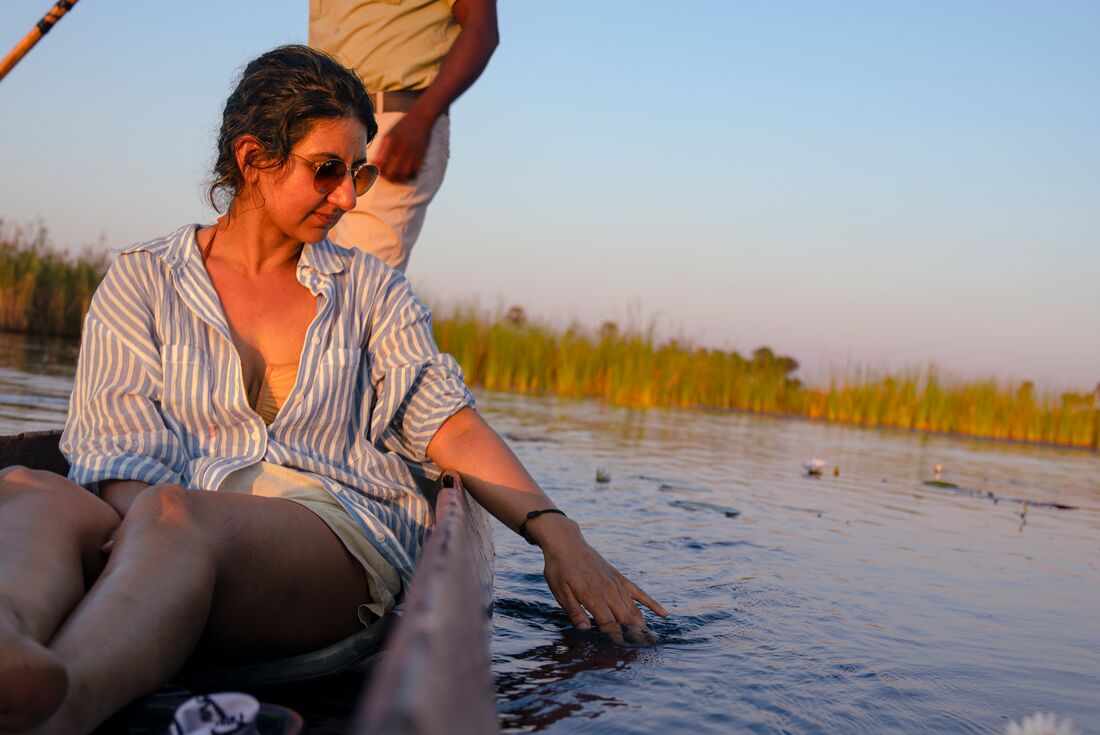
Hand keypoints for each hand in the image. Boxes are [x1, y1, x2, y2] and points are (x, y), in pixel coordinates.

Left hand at [373, 110, 435, 182]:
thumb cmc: (402, 126)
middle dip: (387, 177)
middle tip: (384, 176)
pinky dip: (409, 176)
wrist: (421, 118)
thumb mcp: (389, 134)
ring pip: (403, 174)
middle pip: (392, 171)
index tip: (375, 171)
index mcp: (390, 141)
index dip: (377, 170)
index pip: (381, 163)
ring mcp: (412, 153)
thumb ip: (381, 149)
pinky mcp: (420, 156)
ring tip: (394, 177)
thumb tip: (373, 162)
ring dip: (398, 179)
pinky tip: (405, 174)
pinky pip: (414, 173)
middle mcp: (401, 148)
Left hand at [533, 516, 668, 642]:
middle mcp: (609, 591)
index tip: (623, 652)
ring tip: (651, 641)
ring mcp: (616, 584)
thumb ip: (574, 612)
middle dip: (633, 637)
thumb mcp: (560, 592)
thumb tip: (585, 631)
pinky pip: (639, 592)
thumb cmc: (559, 569)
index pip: (609, 624)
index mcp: (593, 596)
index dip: (616, 639)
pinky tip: (664, 614)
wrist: (567, 543)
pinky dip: (652, 604)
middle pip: (625, 619)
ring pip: (634, 609)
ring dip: (642, 626)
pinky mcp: (620, 578)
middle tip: (642, 652)